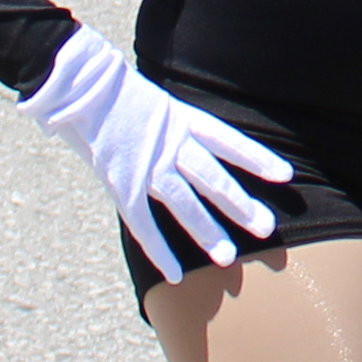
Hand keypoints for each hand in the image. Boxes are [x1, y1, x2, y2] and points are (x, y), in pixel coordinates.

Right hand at [17, 26, 294, 282]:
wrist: (77, 85)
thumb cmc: (110, 87)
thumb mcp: (151, 98)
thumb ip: (169, 123)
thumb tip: (183, 138)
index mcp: (181, 118)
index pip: (229, 142)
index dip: (257, 159)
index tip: (284, 176)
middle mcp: (171, 144)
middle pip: (214, 180)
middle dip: (241, 205)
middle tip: (266, 228)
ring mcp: (147, 167)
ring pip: (186, 206)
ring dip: (208, 233)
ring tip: (229, 258)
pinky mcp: (122, 185)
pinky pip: (145, 224)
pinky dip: (160, 252)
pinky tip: (176, 275)